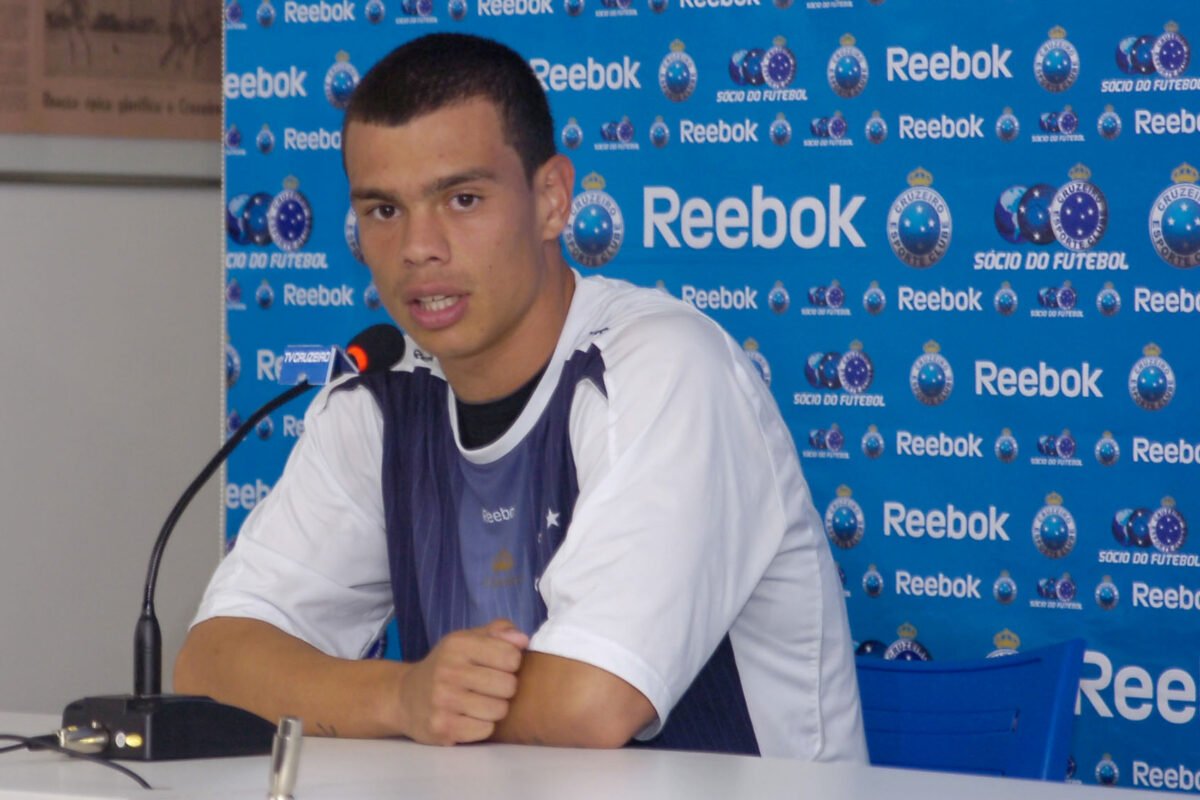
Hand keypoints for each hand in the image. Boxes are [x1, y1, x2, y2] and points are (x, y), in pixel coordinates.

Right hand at [398, 619, 529, 745]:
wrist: (404, 697)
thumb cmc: (446, 666)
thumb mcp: (467, 639)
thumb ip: (498, 632)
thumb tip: (523, 640)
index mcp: (458, 644)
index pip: (511, 656)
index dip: (512, 663)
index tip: (499, 665)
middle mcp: (448, 670)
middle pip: (508, 686)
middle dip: (505, 688)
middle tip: (490, 687)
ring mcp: (443, 700)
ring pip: (499, 710)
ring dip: (495, 709)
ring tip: (481, 702)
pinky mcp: (442, 727)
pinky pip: (485, 730)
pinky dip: (482, 726)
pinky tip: (469, 718)